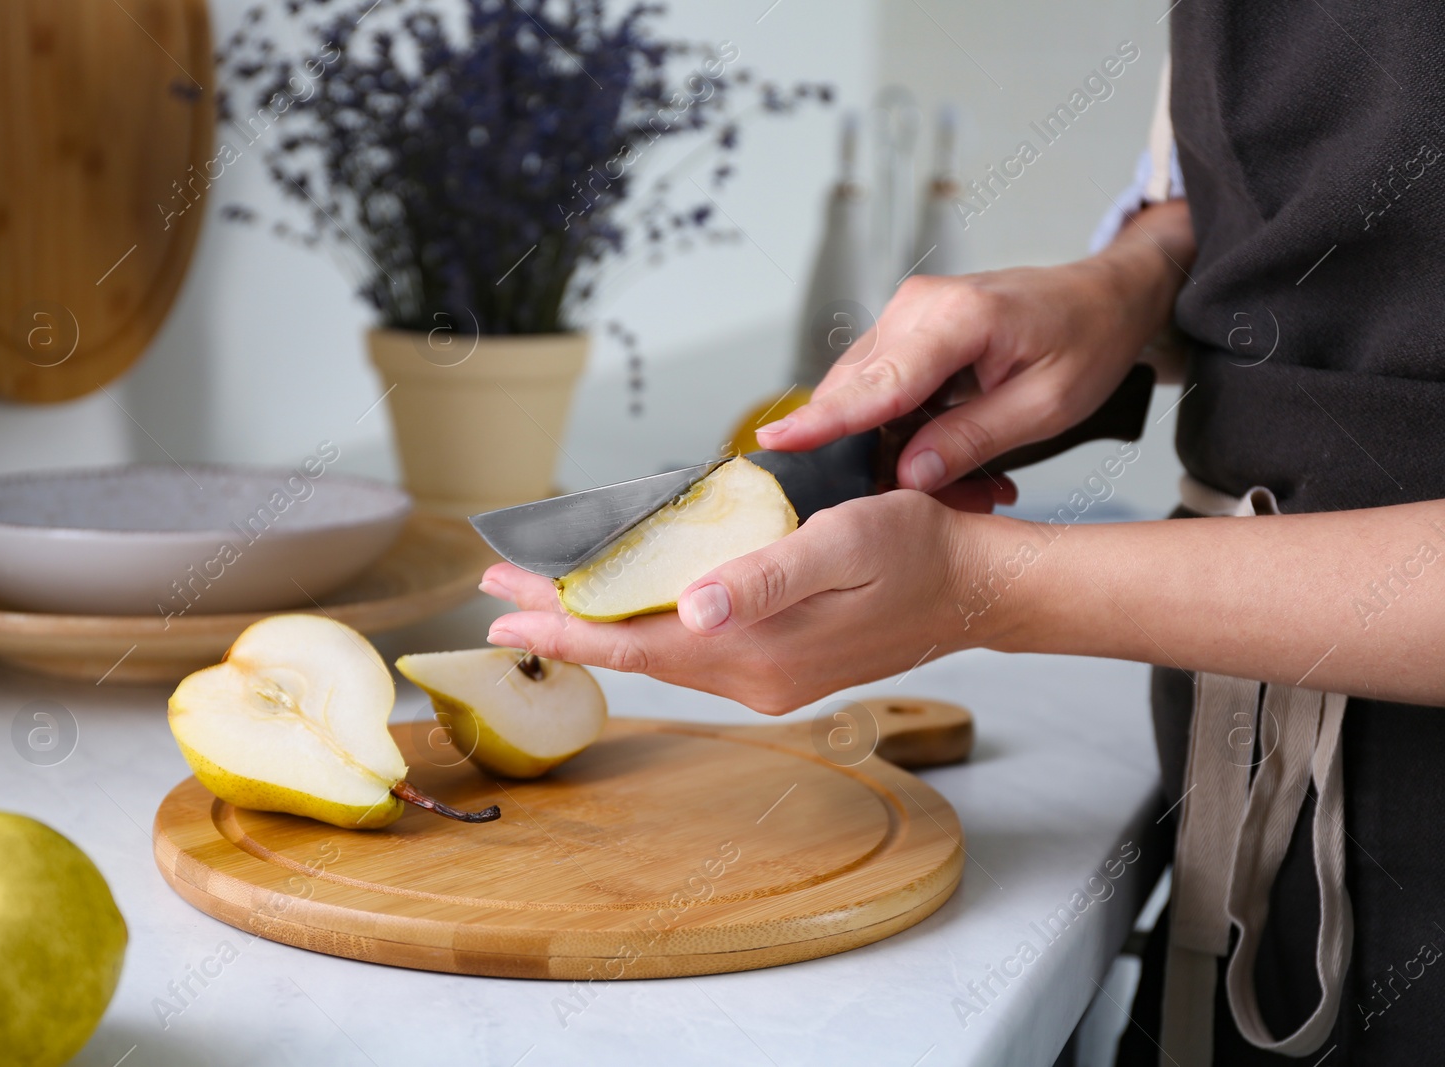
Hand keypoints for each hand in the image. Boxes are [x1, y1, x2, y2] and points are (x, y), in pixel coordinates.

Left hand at [479, 491, 995, 713]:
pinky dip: (645, 624)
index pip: (637, 642)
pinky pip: (691, 648)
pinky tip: (627, 602)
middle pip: (636, 649)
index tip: (502, 613)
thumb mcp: (843, 545)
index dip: (565, 626)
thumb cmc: (916, 549)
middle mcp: (753, 675)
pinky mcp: (779, 663)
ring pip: (659, 650)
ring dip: (599, 622)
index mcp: (759, 651)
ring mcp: (766, 676)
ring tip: (543, 594)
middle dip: (564, 620)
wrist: (976, 585)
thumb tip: (691, 608)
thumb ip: (764, 579)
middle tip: (498, 591)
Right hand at [755, 201, 1193, 492]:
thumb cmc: (1086, 340)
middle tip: (931, 501)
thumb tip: (908, 474)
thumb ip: (972, 439)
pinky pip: (878, 385)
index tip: (775, 442)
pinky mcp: (902, 329)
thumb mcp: (1047, 405)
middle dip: (873, 455)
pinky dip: (895, 425)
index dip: (824, 420)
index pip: (879, 383)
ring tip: (951, 479)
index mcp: (959, 318)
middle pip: (859, 394)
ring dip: (888, 444)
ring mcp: (905, 314)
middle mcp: (918, 308)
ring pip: (862, 394)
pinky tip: (934, 450)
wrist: (1104, 295)